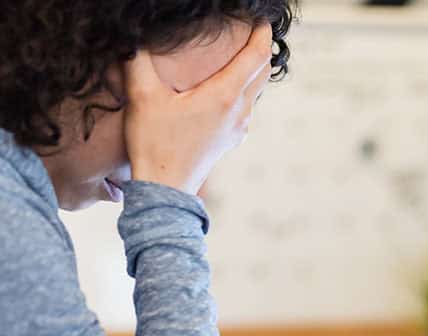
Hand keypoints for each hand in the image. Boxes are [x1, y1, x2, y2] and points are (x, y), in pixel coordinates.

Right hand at [123, 24, 272, 194]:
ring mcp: (237, 129)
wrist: (165, 190)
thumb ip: (139, 58)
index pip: (256, 57)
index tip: (261, 20)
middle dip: (262, 49)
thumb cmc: (155, 144)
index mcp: (224, 96)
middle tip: (255, 31)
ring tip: (242, 54)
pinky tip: (228, 87)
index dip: (261, 34)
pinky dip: (244, 90)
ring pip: (254, 92)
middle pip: (262, 73)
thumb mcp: (142, 95)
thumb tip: (134, 35)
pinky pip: (245, 108)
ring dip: (253, 71)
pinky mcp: (230, 141)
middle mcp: (238, 112)